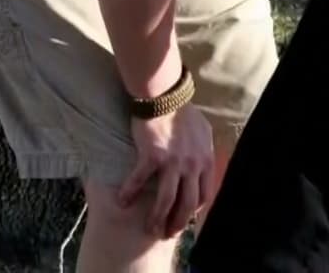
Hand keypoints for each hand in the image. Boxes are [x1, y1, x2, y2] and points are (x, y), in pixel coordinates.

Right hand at [117, 104, 215, 237]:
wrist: (164, 96)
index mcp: (205, 159)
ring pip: (166, 200)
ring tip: (148, 228)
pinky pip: (139, 181)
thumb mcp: (203, 133)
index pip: (205, 193)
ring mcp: (173, 162)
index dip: (194, 209)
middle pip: (188, 203)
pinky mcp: (152, 156)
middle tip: (167, 232)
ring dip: (156, 218)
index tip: (184, 216)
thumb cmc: (182, 112)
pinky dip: (130, 194)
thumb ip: (203, 151)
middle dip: (178, 222)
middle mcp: (193, 164)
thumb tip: (204, 164)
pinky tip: (123, 202)